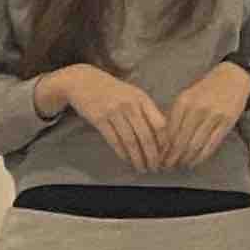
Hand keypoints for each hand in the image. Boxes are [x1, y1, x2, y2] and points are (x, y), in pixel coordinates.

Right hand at [43, 64, 172, 172]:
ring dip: (137, 158)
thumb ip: (147, 110)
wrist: (84, 81)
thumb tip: (163, 135)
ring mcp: (114, 112)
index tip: (166, 154)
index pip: (159, 123)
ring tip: (142, 168)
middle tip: (155, 168)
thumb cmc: (113, 91)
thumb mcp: (133, 94)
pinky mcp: (99, 119)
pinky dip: (122, 153)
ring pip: (130, 141)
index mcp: (142, 98)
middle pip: (146, 136)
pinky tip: (127, 160)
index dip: (164, 142)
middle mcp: (130, 105)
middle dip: (152, 155)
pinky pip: (114, 140)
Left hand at [157, 62, 249, 169]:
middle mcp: (197, 109)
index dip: (163, 147)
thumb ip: (176, 115)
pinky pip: (211, 145)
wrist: (233, 78)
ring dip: (186, 159)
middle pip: (181, 141)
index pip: (170, 131)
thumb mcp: (187, 96)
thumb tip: (164, 140)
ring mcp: (213, 116)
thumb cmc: (207, 89)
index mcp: (184, 102)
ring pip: (195, 145)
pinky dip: (201, 156)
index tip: (158, 157)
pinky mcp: (226, 123)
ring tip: (180, 165)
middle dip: (172, 157)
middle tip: (166, 166)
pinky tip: (195, 161)